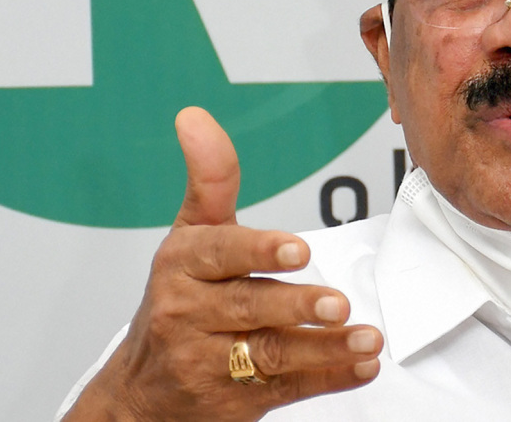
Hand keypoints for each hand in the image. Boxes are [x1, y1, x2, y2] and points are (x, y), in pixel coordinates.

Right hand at [64, 107, 381, 420]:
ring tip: (366, 338)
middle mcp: (189, 314)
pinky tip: (361, 366)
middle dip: (297, 305)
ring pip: (271, 354)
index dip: (259, 251)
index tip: (298, 249)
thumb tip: (195, 117)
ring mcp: (209, 363)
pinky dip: (328, 378)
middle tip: (338, 302)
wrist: (143, 392)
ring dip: (324, 347)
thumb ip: (210, 180)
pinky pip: (286, 388)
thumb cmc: (178, 300)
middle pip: (250, 307)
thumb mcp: (189, 236)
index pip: (219, 253)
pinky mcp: (234, 401)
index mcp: (181, 265)